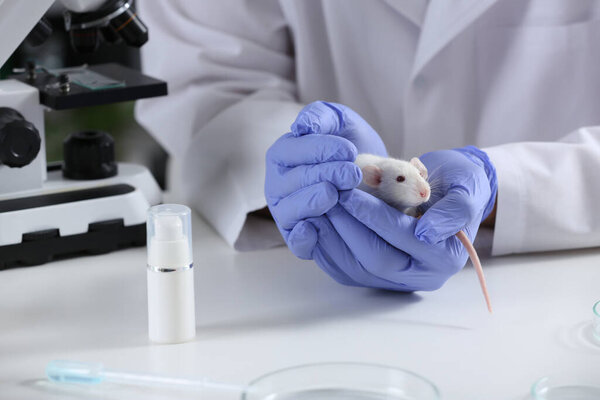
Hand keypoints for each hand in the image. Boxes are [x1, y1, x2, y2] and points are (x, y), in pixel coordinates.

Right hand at [264, 101, 386, 261]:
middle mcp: (278, 185)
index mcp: (283, 155)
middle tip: (353, 173)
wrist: (372, 179)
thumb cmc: (350, 147)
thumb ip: (320, 116)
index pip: (292, 151)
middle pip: (295, 181)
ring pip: (291, 211)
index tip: (349, 150)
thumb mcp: (340, 122)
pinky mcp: (300, 238)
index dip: (319, 150)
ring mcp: (287, 213)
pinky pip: (296, 242)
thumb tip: (301, 127)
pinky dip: (303, 238)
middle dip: (325, 175)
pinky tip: (315, 228)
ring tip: (337, 194)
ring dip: (314, 202)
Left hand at [321, 146, 496, 290]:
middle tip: (325, 198)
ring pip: (354, 269)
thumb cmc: (461, 185)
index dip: (372, 216)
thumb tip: (426, 234)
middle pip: (374, 260)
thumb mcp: (468, 189)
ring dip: (330, 238)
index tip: (348, 193)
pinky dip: (325, 249)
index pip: (401, 239)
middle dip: (345, 227)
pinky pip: (345, 270)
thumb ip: (454, 210)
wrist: (452, 191)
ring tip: (314, 208)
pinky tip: (313, 225)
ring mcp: (396, 279)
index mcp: (444, 257)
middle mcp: (421, 275)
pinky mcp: (376, 275)